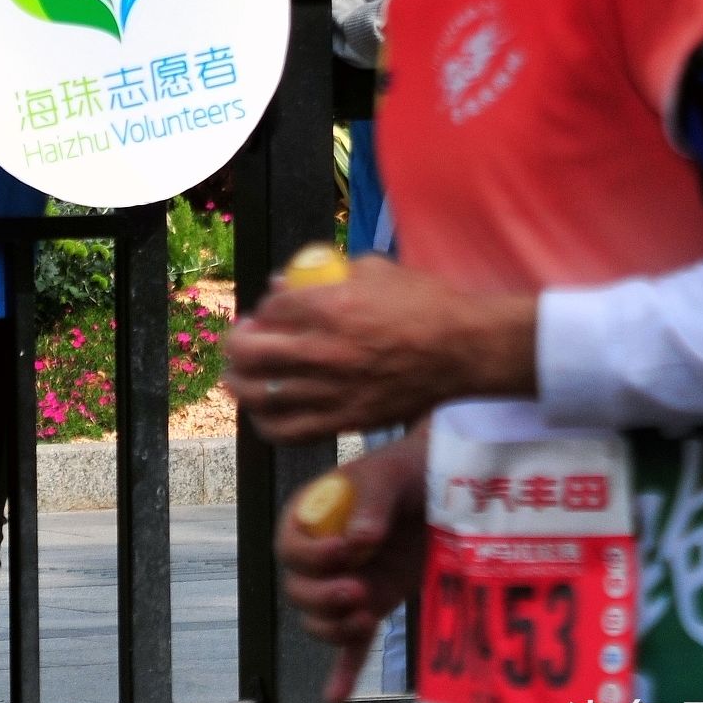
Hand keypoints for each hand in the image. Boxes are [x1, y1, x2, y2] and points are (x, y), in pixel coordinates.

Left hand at [224, 255, 536, 439]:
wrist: (464, 350)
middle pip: (252, 352)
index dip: (261, 312)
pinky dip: (267, 423)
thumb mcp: (375, 271)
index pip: (270, 311)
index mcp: (332, 306)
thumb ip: (324, 274)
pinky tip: (264, 413)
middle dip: (238, 345)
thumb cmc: (425, 303)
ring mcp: (334, 390)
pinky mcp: (346, 420)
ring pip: (262, 394)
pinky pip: (289, 431)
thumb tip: (280, 284)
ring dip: (241, 383)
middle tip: (242, 343)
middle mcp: (326, 351)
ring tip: (239, 378)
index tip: (265, 314)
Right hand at [277, 433, 429, 702]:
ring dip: (335, 627)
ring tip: (366, 617)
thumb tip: (362, 539)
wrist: (447, 489)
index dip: (314, 555)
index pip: (291, 546)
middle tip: (359, 592)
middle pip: (298, 591)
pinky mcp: (372, 605)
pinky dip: (343, 671)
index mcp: (311, 516)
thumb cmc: (410, 470)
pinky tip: (335, 697)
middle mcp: (320, 555)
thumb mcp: (390, 474)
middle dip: (323, 597)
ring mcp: (345, 583)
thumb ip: (373, 501)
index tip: (348, 551)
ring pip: (319, 620)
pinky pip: (350, 644)